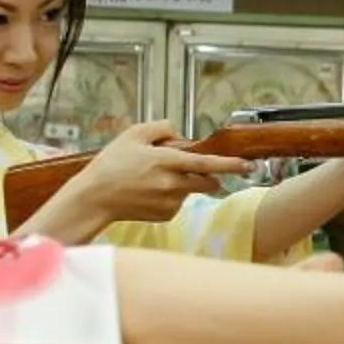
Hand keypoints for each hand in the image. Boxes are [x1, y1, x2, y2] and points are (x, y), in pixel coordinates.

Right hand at [75, 122, 251, 227]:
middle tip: (188, 168)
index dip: (231, 164)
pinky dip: (171, 197)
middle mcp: (172, 184)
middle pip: (207, 181)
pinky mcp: (166, 215)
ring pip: (190, 191)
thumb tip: (180, 134)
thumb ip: (161, 128)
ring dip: (183, 184)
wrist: (94, 198)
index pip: (207, 163)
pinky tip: (149, 193)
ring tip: (152, 179)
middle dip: (209, 175)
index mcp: (167, 161)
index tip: (249, 165)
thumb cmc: (112, 164)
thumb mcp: (133, 134)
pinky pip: (178, 203)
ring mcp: (170, 203)